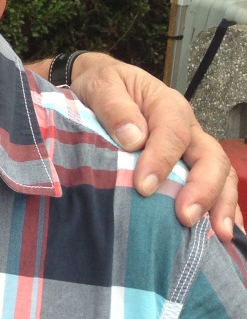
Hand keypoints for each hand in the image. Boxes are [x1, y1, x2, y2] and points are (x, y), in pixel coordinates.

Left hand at [67, 52, 238, 241]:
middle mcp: (187, 127)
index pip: (173, 133)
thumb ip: (114, 107)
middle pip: (210, 156)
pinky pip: (214, 185)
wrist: (97, 84)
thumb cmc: (100, 86)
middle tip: (184, 216)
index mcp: (166, 105)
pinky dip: (221, 208)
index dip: (162, 160)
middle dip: (202, 189)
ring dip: (220, 204)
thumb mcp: (100, 86)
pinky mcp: (187, 165)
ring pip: (219, 173)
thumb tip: (133, 138)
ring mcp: (191, 148)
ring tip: (219, 234)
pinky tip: (221, 234)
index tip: (144, 187)